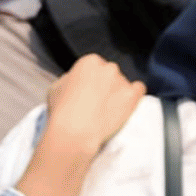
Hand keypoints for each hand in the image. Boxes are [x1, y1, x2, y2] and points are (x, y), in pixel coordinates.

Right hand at [16, 55, 145, 195]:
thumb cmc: (60, 111)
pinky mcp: (132, 96)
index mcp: (89, 61)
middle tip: (98, 102)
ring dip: (118, 93)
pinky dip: (134, 96)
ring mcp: (122, 81)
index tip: (88, 93)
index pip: (94, 66)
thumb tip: (77, 81)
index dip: (91, 80)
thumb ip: (70, 79)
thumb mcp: (55, 88)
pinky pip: (139, 89)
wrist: (74, 133)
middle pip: (109, 74)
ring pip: (123, 83)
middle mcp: (108, 67)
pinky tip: (128, 105)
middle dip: (105, 85)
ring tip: (109, 111)